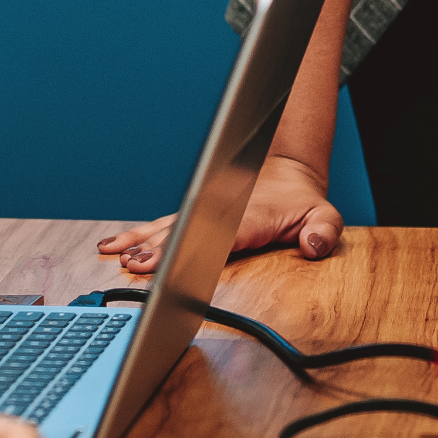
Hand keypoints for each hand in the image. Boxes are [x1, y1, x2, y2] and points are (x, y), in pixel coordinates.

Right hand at [97, 151, 338, 277]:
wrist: (285, 173)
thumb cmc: (302, 202)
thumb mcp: (326, 215)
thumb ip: (325, 231)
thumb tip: (313, 246)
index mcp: (249, 218)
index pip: (220, 236)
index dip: (198, 247)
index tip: (177, 259)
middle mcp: (217, 213)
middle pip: (184, 233)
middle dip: (160, 249)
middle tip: (137, 265)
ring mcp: (200, 214)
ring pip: (165, 228)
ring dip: (139, 241)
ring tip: (115, 254)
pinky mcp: (189, 216)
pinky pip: (160, 226)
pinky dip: (135, 235)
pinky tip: (111, 246)